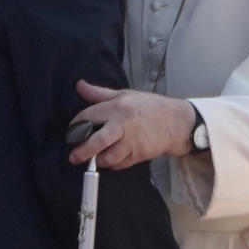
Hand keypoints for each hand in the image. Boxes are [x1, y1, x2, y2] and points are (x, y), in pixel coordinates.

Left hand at [68, 80, 195, 169]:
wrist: (176, 122)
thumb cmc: (149, 107)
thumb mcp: (125, 95)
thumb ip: (99, 94)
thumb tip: (79, 85)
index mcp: (117, 106)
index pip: (88, 116)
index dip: (76, 125)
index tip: (72, 131)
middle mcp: (123, 124)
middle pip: (97, 141)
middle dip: (82, 151)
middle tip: (73, 157)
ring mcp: (132, 141)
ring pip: (108, 157)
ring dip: (99, 160)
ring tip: (95, 158)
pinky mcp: (139, 154)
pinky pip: (120, 163)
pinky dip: (114, 163)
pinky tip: (113, 158)